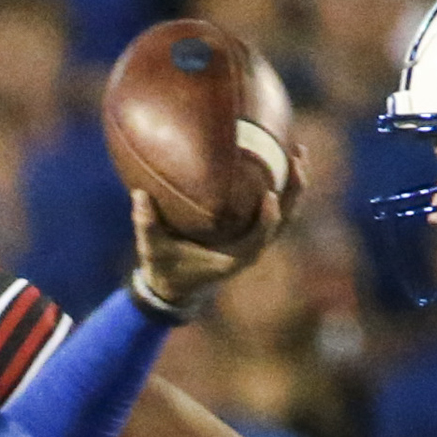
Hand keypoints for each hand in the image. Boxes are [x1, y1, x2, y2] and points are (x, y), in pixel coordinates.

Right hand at [129, 144, 304, 311]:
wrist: (176, 286)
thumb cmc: (166, 267)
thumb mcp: (153, 250)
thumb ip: (146, 225)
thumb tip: (139, 195)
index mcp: (235, 258)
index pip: (260, 239)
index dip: (269, 219)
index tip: (271, 195)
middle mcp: (252, 248)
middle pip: (284, 220)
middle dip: (294, 190)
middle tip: (296, 157)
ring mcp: (255, 239)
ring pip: (285, 212)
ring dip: (294, 183)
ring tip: (297, 150)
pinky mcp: (252, 230)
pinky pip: (274, 207)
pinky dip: (280, 184)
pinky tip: (277, 156)